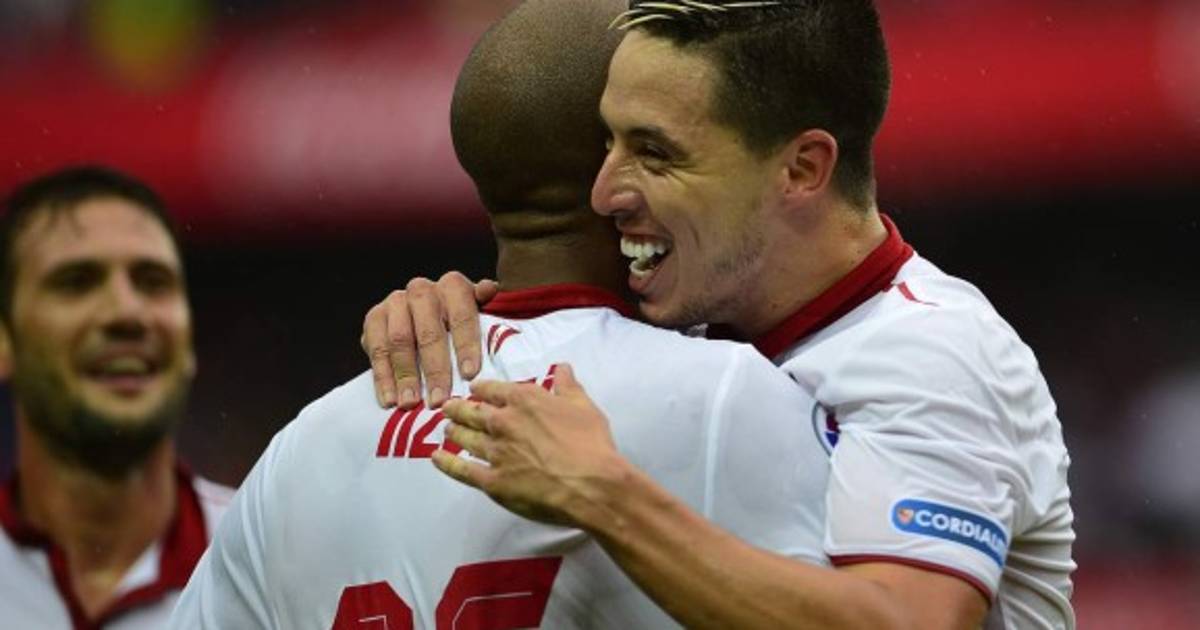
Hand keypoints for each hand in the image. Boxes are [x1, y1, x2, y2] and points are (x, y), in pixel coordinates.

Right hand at [360, 272, 498, 408]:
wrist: (419, 312)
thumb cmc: (457, 320)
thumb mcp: (478, 312)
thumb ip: (486, 306)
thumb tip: (489, 289)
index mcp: (452, 286)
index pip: (462, 315)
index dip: (466, 345)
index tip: (470, 375)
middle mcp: (422, 290)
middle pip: (428, 332)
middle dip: (435, 369)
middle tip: (440, 400)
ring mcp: (395, 302)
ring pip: (399, 341)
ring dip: (405, 376)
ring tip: (411, 404)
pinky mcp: (374, 318)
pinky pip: (376, 349)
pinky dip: (383, 378)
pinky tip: (389, 400)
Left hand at [433, 364, 627, 528]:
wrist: (591, 484)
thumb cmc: (591, 444)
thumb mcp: (583, 406)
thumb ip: (568, 385)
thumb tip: (562, 367)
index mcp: (524, 400)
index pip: (493, 390)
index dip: (481, 389)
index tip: (473, 389)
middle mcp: (503, 422)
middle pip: (472, 412)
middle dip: (458, 408)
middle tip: (447, 407)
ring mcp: (495, 452)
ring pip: (466, 438)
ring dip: (454, 431)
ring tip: (446, 429)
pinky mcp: (492, 481)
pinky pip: (462, 470)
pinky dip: (447, 463)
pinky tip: (437, 457)